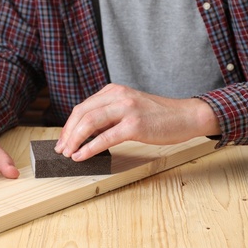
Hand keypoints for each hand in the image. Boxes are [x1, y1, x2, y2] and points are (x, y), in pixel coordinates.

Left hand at [55, 84, 220, 160]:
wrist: (186, 116)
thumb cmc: (159, 117)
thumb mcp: (129, 108)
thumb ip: (109, 116)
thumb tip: (86, 134)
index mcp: (114, 91)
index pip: (82, 107)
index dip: (69, 125)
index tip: (63, 140)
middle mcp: (118, 95)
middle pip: (82, 113)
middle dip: (67, 134)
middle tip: (61, 150)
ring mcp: (126, 109)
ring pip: (89, 123)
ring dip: (74, 140)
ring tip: (68, 154)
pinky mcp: (135, 124)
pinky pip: (105, 137)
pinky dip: (89, 148)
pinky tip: (82, 156)